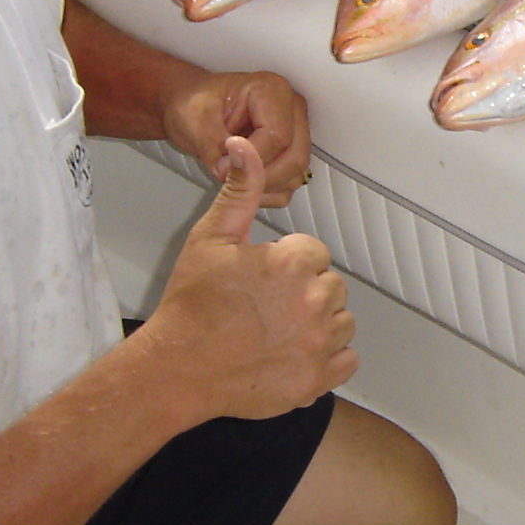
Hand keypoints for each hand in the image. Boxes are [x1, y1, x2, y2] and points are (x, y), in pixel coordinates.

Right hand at [146, 135, 354, 420]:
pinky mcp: (319, 378)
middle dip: (304, 292)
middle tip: (265, 307)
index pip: (314, 253)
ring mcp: (319, 343)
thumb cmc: (191, 307)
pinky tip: (294, 354)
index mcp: (292, 263)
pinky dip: (327, 359)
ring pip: (342, 321)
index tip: (261, 279)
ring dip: (319, 323)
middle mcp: (313, 301)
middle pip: (330, 286)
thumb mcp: (210, 238)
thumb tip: (244, 147)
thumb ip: (240, 190)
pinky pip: (347, 359)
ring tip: (277, 330)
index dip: (286, 264)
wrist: (177, 369)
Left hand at [164, 70, 311, 206]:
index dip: (251, 159)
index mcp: (271, 90)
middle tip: (227, 174)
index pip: (278, 136)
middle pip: (294, 157)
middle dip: (259, 177)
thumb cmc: (194, 104)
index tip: (223, 164)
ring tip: (232, 176)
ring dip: (262, 187)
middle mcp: (290, 109)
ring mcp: (294, 132)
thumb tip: (236, 163)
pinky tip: (243, 183)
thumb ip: (216, 143)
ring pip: (295, 174)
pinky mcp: (289, 154)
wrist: (191, 110)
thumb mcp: (195, 119)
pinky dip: (266, 192)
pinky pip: (289, 184)